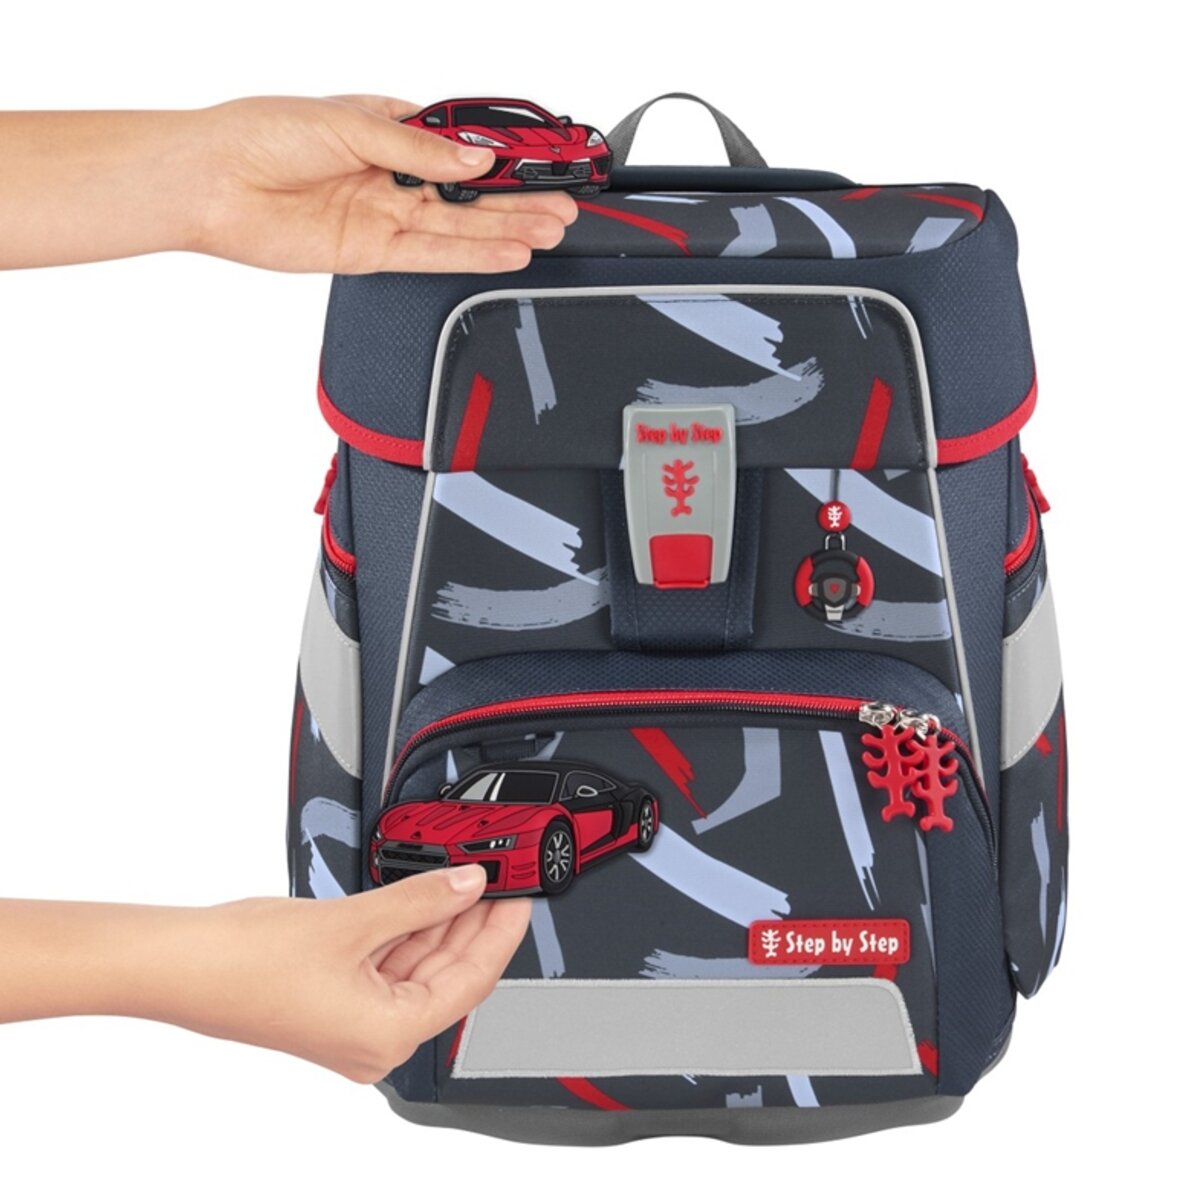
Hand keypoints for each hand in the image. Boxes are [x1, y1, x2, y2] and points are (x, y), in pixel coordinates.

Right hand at [190, 866, 530, 1080]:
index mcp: (387, 1035)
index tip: (520, 898)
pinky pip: (387, 966)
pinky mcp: (333, 1003)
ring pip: (417, 968)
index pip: (470, 981)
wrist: (181, 964)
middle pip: (446, 976)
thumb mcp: (355, 921)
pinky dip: (406, 930)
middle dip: (472, 924)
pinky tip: (422, 896)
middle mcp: (374, 1040)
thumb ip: (421, 900)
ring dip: (439, 923)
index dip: (500, 934)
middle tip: (498, 880)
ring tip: (466, 878)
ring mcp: (352, 1023)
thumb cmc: (248, 961)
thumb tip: (468, 883)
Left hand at [193, 94, 577, 272]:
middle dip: (519, 200)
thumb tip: (474, 164)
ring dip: (506, 231)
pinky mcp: (372, 252)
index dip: (505, 158)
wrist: (210, 183)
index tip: (545, 164)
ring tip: (551, 232)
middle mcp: (392, 174)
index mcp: (389, 128)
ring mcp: (384, 215)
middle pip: (470, 193)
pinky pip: (431, 255)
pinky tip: (507, 253)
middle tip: (564, 207)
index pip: (462, 147)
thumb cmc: (260, 135)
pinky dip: (470, 255)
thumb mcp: (348, 125)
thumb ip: (417, 152)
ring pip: (459, 227)